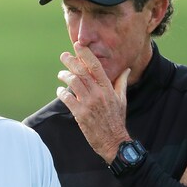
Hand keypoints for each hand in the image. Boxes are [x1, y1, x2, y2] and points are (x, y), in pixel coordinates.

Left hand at [56, 43, 130, 161]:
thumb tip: (126, 69)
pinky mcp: (80, 114)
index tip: (78, 46)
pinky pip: (68, 99)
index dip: (86, 54)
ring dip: (65, 76)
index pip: (96, 66)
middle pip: (81, 72)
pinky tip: (60, 91)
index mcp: (108, 88)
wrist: (113, 140)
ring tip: (61, 74)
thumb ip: (121, 82)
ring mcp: (89, 103)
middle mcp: (98, 93)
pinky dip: (62, 93)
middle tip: (64, 56)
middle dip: (70, 62)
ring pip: (73, 83)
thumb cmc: (117, 119)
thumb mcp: (122, 99)